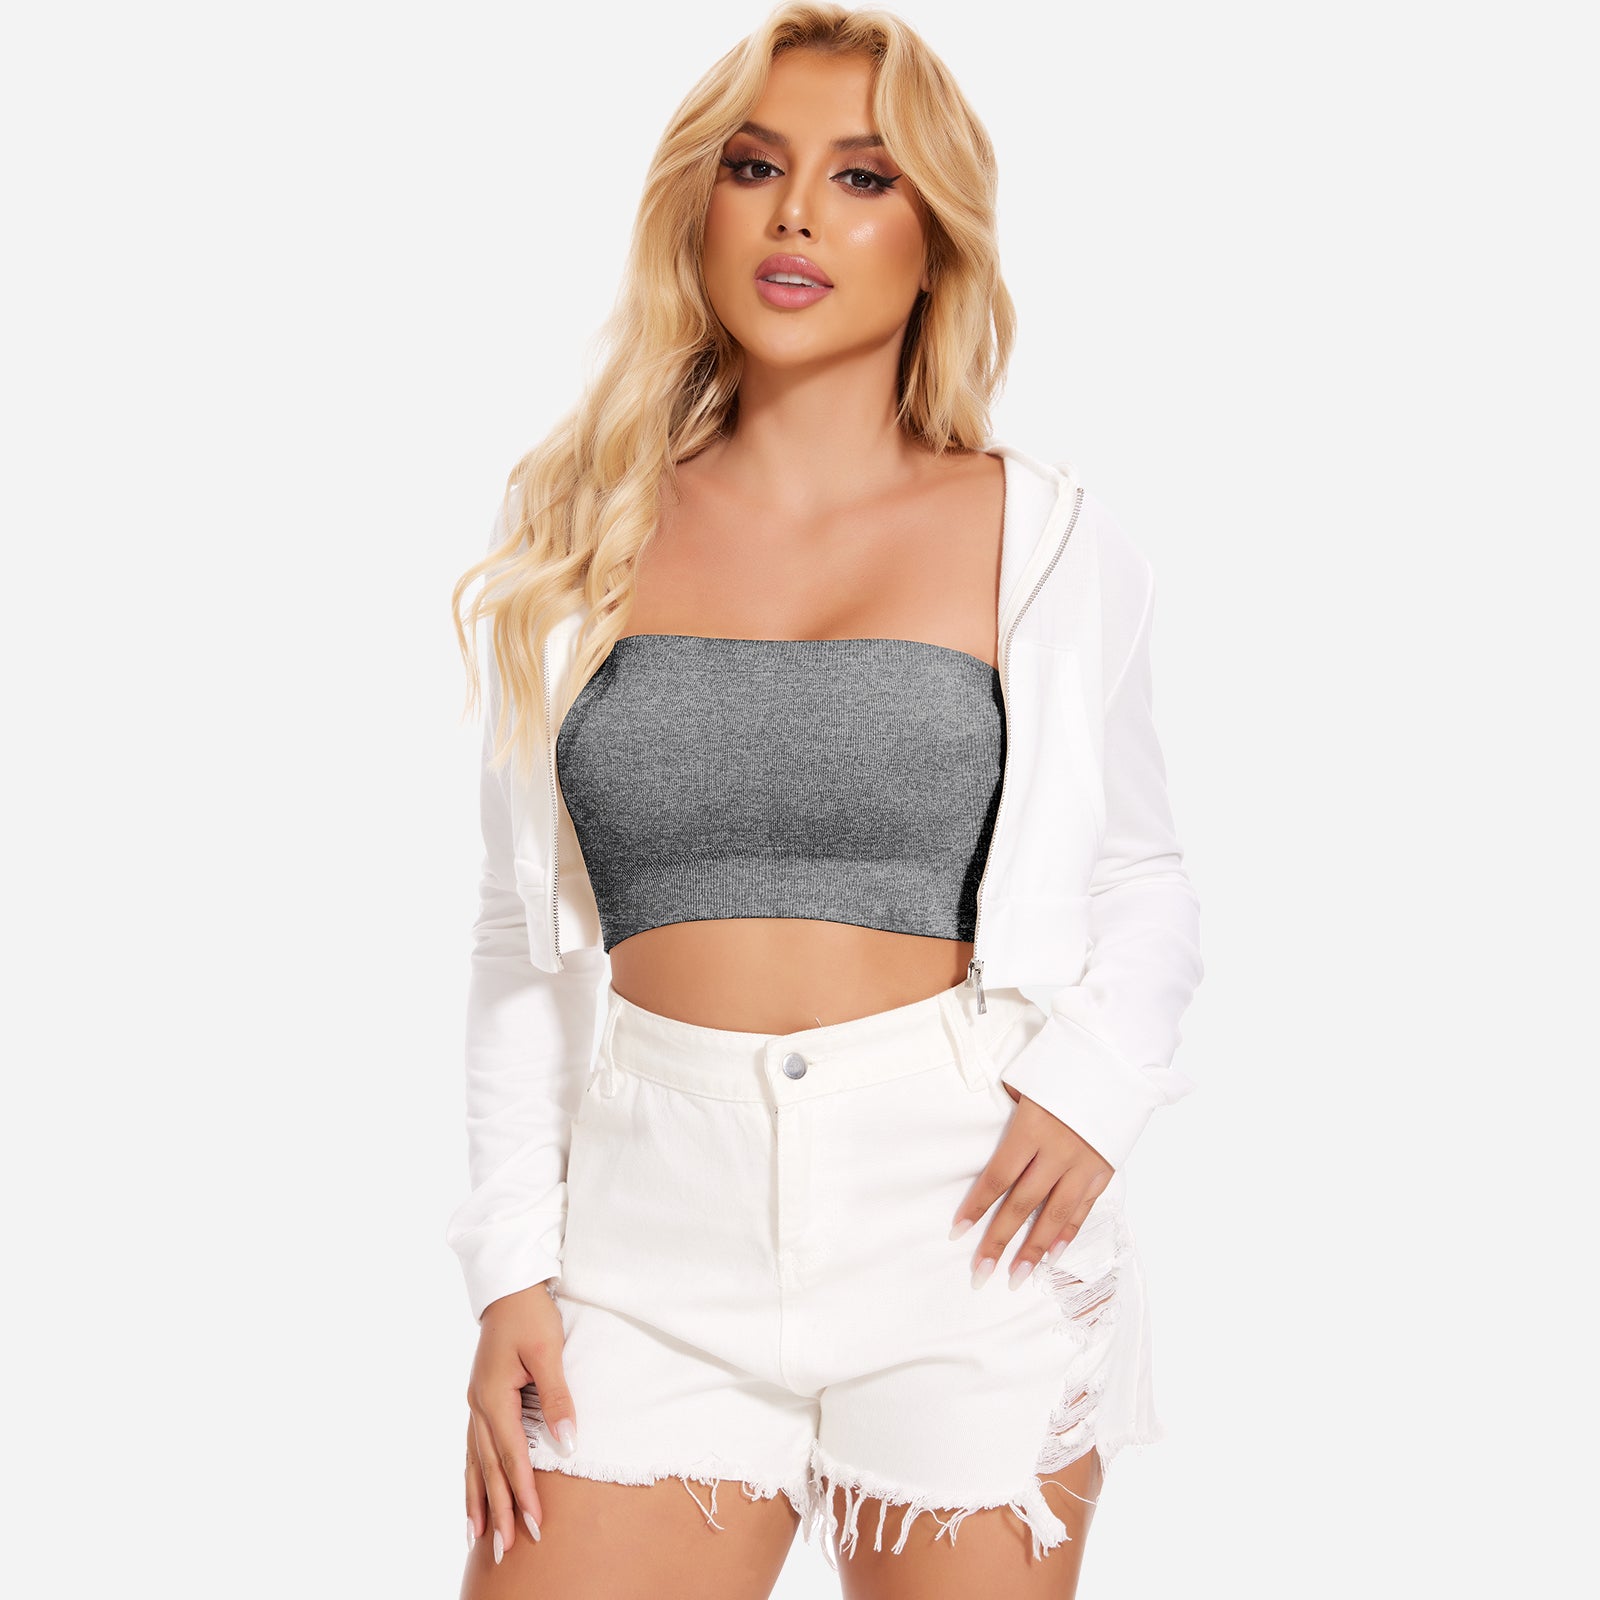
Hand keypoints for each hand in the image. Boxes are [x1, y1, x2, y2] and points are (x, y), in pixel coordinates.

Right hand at [464, 1282, 573, 1563]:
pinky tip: (472, 1495)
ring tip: (479, 1537)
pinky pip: (472, 1448)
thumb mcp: (548, 1352)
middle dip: (499, 1510)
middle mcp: (478, 1406)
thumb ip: (556, 1398)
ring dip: (479, 1500)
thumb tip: (567, 1443)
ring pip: (475, 1462)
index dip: (524, 1493)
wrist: (508, 1285)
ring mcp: (475, 1404)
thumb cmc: (531, 1314)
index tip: (534, 1526)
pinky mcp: (479, 1399)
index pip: (512, 1458)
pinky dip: (471, 1476)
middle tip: (506, 1550)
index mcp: (493, 1398)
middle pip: (489, 1469)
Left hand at [949, 1083, 1113, 1289]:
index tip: (957, 1232)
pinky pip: (1083, 1208)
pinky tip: (1053, 1255)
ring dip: (1034, 1249)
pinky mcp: (1104, 1169)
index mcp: (1031, 1128)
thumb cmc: (1065, 1063)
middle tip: (980, 1272)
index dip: (976, 1206)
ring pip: (1054, 1215)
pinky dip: (1067, 1233)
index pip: (997, 1177)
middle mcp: (1057, 1151)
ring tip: (1015, 1276)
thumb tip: (990, 1121)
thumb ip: (1007, 1105)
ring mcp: (1083, 1164)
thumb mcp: (1027, 1078)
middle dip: (999, 1241)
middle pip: (1022, 1204)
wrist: (1119, 1060)